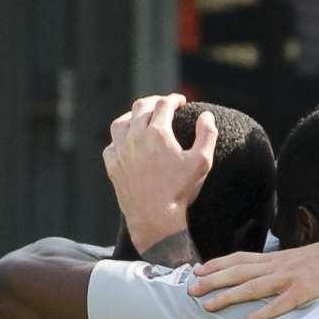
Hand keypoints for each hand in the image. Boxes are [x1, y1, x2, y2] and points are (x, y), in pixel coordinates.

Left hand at [104, 94, 215, 251]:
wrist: (155, 218)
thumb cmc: (180, 191)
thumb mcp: (202, 162)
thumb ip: (207, 135)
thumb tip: (206, 115)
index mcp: (157, 133)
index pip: (164, 104)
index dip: (174, 99)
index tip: (180, 101)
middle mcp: (135, 137)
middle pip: (141, 107)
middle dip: (154, 101)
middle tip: (164, 104)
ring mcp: (120, 151)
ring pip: (121, 122)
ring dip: (133, 116)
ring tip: (142, 117)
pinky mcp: (112, 166)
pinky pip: (111, 144)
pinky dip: (120, 138)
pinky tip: (127, 142)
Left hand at [191, 231, 318, 318]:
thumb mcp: (296, 257)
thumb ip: (278, 264)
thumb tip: (262, 272)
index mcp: (275, 258)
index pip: (239, 259)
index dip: (217, 265)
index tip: (197, 271)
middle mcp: (276, 266)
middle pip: (238, 272)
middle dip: (213, 281)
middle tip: (190, 290)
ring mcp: (288, 279)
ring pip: (251, 287)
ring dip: (227, 296)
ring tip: (207, 306)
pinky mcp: (302, 291)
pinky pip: (277, 305)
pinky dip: (259, 315)